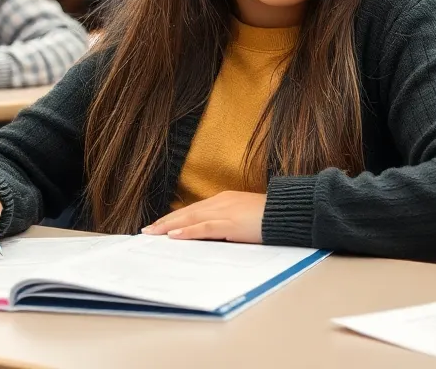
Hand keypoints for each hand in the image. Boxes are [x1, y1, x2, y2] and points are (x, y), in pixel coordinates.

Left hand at [142, 191, 265, 242]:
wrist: (288, 213)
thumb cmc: (270, 218)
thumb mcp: (245, 218)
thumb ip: (229, 223)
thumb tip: (214, 236)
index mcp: (224, 200)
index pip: (193, 209)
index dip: (175, 217)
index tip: (159, 225)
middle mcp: (221, 202)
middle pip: (187, 212)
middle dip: (165, 222)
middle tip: (147, 231)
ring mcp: (225, 211)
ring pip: (190, 218)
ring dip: (169, 226)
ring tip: (153, 234)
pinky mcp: (231, 223)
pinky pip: (204, 228)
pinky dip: (188, 231)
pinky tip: (174, 236)